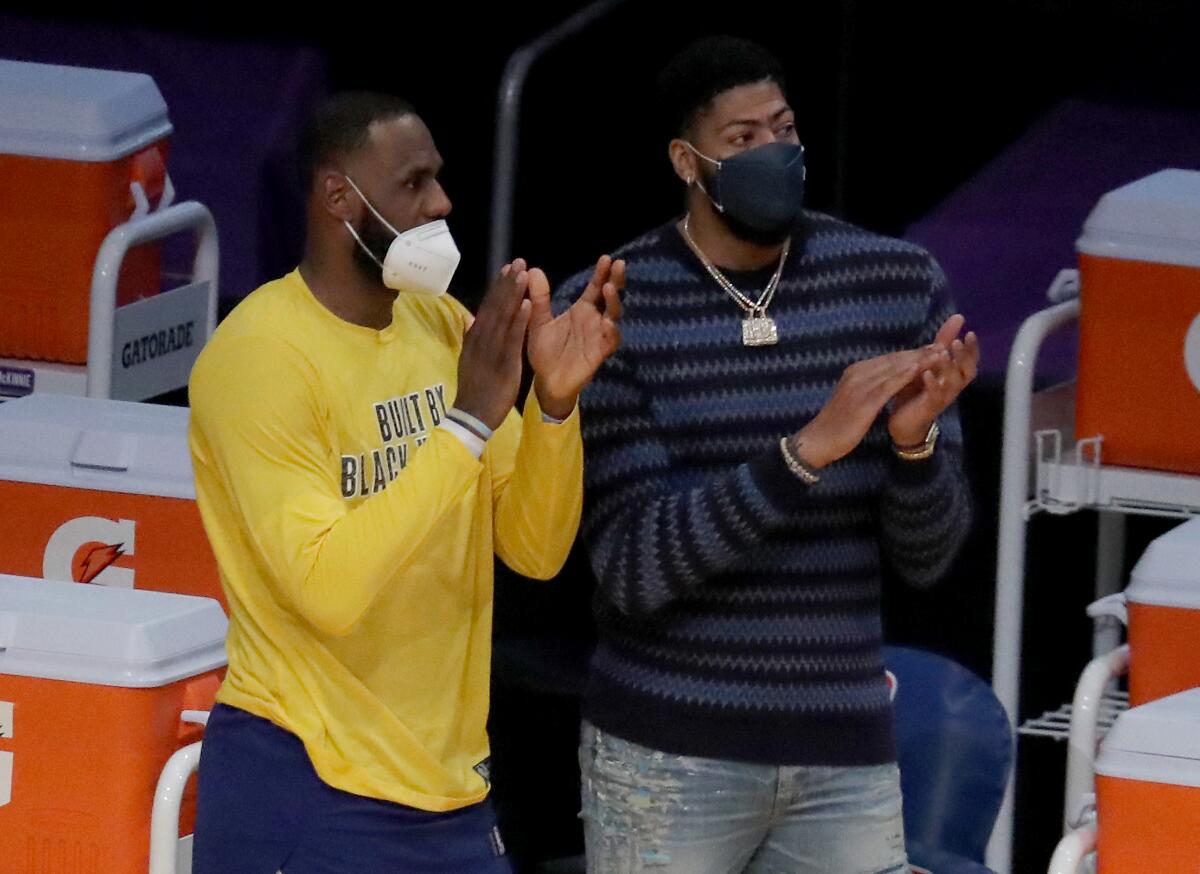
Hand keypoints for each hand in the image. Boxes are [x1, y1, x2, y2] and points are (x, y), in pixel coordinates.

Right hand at [454, 260, 532, 430]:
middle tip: (518, 261)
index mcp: (475, 338)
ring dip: (513, 294)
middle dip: (507, 283)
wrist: (472, 415)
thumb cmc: (475, 389)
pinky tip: (527, 304)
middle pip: (495, 306)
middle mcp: (481, 339)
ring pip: (503, 317)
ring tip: (523, 274)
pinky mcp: (503, 362)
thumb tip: (469, 317)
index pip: (488, 307)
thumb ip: (471, 338)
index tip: (507, 269)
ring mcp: (491, 350)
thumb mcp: (469, 360)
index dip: (498, 287)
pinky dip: (519, 320)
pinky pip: (512, 338)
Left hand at [527, 255, 624, 418]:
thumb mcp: (538, 321)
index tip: (606, 258)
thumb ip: (538, 298)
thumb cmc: (544, 351)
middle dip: (616, 281)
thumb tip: (532, 269)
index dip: (602, 273)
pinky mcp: (599, 354)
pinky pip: (610, 341)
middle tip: (618, 265)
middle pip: (611, 297)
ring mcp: (599, 336)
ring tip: (609, 289)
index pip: (596, 287)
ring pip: (614, 316)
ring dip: (614, 303)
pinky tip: (607, 323)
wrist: (546, 381)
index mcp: (582, 310)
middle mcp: (595, 320)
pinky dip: (611, 332)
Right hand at [790, 346, 944, 468]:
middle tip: (941, 346)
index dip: (911, 353)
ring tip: (938, 354)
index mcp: (855, 371)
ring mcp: (860, 386)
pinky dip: (904, 376)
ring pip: (894, 369)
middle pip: (894, 360)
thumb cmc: (837, 423)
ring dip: (918, 360)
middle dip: (919, 353)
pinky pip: (888, 386)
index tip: (931, 348)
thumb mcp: (853, 398)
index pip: (888, 359)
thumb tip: (885, 380)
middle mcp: (857, 373)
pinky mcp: (864, 401)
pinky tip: (919, 370)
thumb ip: (867, 386)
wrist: (819, 439)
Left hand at [887, 314, 979, 446]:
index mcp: (955, 375)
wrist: (905, 422)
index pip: (970, 360)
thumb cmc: (919, 390)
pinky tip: (927, 374)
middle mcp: (953, 386)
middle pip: (967, 371)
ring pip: (953, 383)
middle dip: (964, 356)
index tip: (970, 333)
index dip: (972, 348)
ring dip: (949, 367)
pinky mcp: (930, 408)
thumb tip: (958, 317)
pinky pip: (935, 396)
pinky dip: (932, 384)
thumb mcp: (929, 362)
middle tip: (958, 342)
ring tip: (944, 354)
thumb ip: (942, 342)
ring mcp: (943, 397)